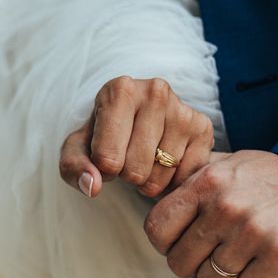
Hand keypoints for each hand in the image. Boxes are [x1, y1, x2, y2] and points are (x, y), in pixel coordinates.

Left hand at [59, 76, 213, 197]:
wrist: (138, 122)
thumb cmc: (105, 136)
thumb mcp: (79, 150)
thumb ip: (74, 168)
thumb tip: (93, 187)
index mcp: (119, 90)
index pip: (107, 159)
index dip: (103, 170)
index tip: (105, 157)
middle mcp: (155, 92)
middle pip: (135, 170)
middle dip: (127, 176)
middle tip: (129, 160)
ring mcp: (183, 109)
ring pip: (160, 176)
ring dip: (149, 181)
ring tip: (146, 161)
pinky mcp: (203, 128)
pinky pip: (184, 177)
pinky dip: (172, 181)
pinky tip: (165, 165)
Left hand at [144, 150, 277, 277]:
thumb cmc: (272, 177)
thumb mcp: (229, 164)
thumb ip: (192, 178)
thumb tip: (157, 192)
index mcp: (206, 182)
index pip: (157, 228)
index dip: (166, 243)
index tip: (181, 243)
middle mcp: (225, 206)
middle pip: (180, 263)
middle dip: (196, 263)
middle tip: (218, 251)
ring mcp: (253, 231)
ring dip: (227, 273)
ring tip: (247, 251)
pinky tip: (267, 259)